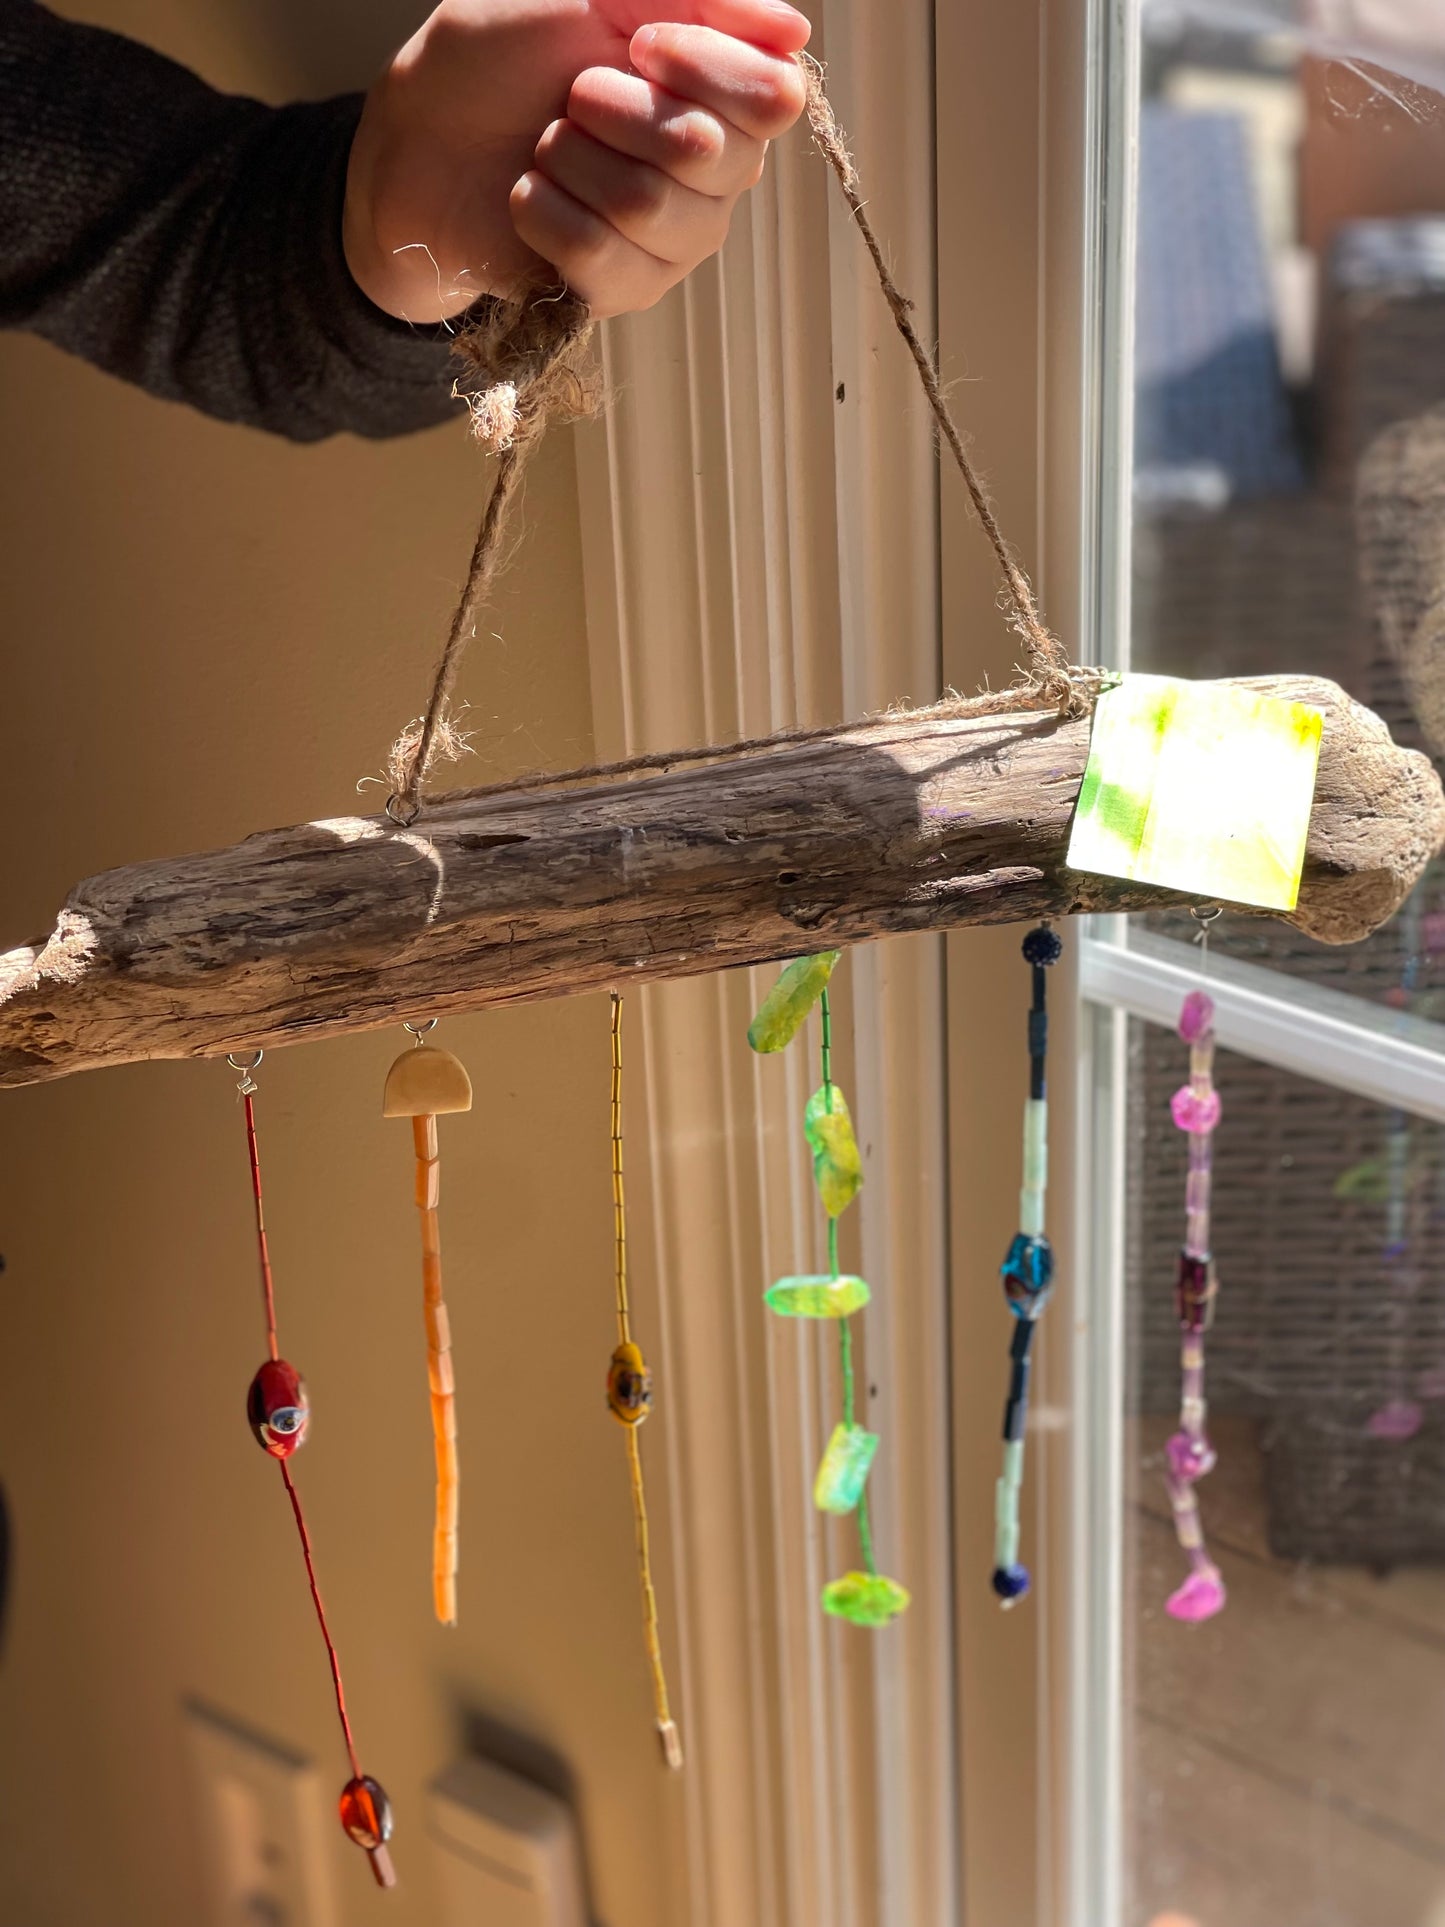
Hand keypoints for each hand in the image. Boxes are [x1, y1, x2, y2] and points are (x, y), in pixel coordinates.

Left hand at [343, 0, 810, 322]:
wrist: (419, 138)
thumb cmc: (499, 57)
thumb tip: (794, 29)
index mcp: (723, 96)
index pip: (772, 96)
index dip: (702, 66)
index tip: (639, 45)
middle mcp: (715, 176)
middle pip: (709, 154)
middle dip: (618, 111)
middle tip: (573, 100)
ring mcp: (672, 242)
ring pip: (650, 207)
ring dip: (572, 160)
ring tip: (546, 149)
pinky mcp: (622, 292)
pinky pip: (603, 257)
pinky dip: (546, 212)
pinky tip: (531, 198)